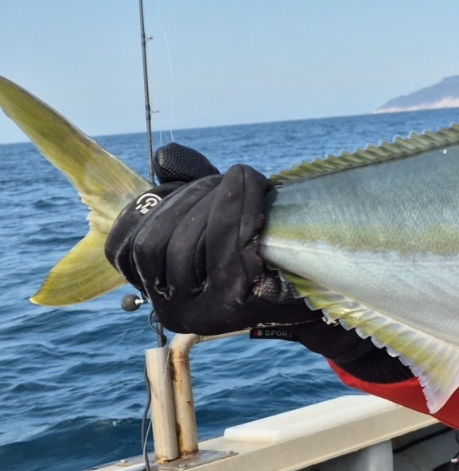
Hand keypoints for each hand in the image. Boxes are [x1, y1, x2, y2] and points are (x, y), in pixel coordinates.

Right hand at [104, 144, 407, 381]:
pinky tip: (257, 186)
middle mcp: (174, 311)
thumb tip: (165, 157)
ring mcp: (207, 313)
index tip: (179, 182)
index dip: (146, 208)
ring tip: (241, 182)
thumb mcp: (217, 211)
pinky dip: (241, 208)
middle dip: (186, 199)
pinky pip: (229, 248)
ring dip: (214, 200)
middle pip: (151, 244)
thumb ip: (187, 184)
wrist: (323, 282)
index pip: (123, 248)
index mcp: (159, 290)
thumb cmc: (264, 243)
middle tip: (224, 178)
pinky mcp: (244, 306)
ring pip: (184, 245)